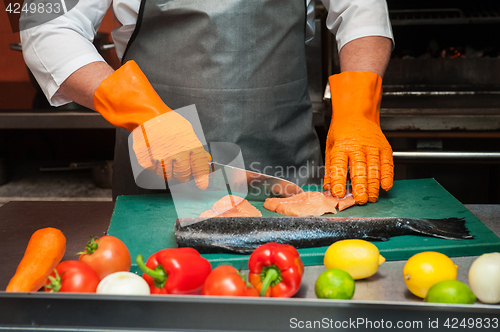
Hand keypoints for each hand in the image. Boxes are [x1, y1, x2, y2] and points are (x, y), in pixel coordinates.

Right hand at [93, 61, 209, 188]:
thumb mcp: (187, 131)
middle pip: (183, 176)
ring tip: (165, 158)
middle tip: (179, 169)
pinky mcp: (147, 160)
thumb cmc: (168, 122)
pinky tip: (154, 156)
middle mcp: (177, 152)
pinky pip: (152, 171)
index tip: (202, 186)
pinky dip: (153, 167)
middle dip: (182, 175)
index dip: (202, 178)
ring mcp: (161, 157)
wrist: (147, 115)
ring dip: (167, 171)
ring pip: (167, 176)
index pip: (199, 167)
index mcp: (190, 144)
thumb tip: (206, 159)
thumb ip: (196, 147)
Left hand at [324, 71, 392, 203]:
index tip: (339, 194)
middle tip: (359, 201)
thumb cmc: (342, 132)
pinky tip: (386, 186)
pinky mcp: (384, 148)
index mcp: (341, 146)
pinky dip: (388, 176)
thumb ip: (330, 169)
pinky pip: (387, 164)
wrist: (357, 113)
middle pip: (359, 169)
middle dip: (360, 187)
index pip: (339, 166)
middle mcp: (358, 146)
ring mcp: (373, 147)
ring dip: (374, 186)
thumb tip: (328, 189)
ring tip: (371, 198)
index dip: (338, 181)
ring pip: (374, 169)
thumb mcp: (330, 147)